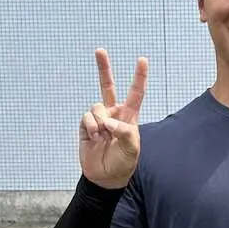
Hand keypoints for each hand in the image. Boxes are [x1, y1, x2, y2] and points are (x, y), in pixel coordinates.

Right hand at [79, 50, 147, 188]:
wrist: (105, 177)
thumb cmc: (124, 162)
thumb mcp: (132, 148)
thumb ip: (124, 132)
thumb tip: (108, 121)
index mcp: (129, 116)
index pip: (136, 93)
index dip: (139, 76)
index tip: (142, 59)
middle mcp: (113, 113)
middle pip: (107, 86)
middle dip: (103, 68)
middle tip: (100, 50)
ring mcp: (99, 119)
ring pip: (96, 106)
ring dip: (100, 121)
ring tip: (103, 137)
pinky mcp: (86, 126)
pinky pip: (87, 118)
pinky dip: (91, 127)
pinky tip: (94, 138)